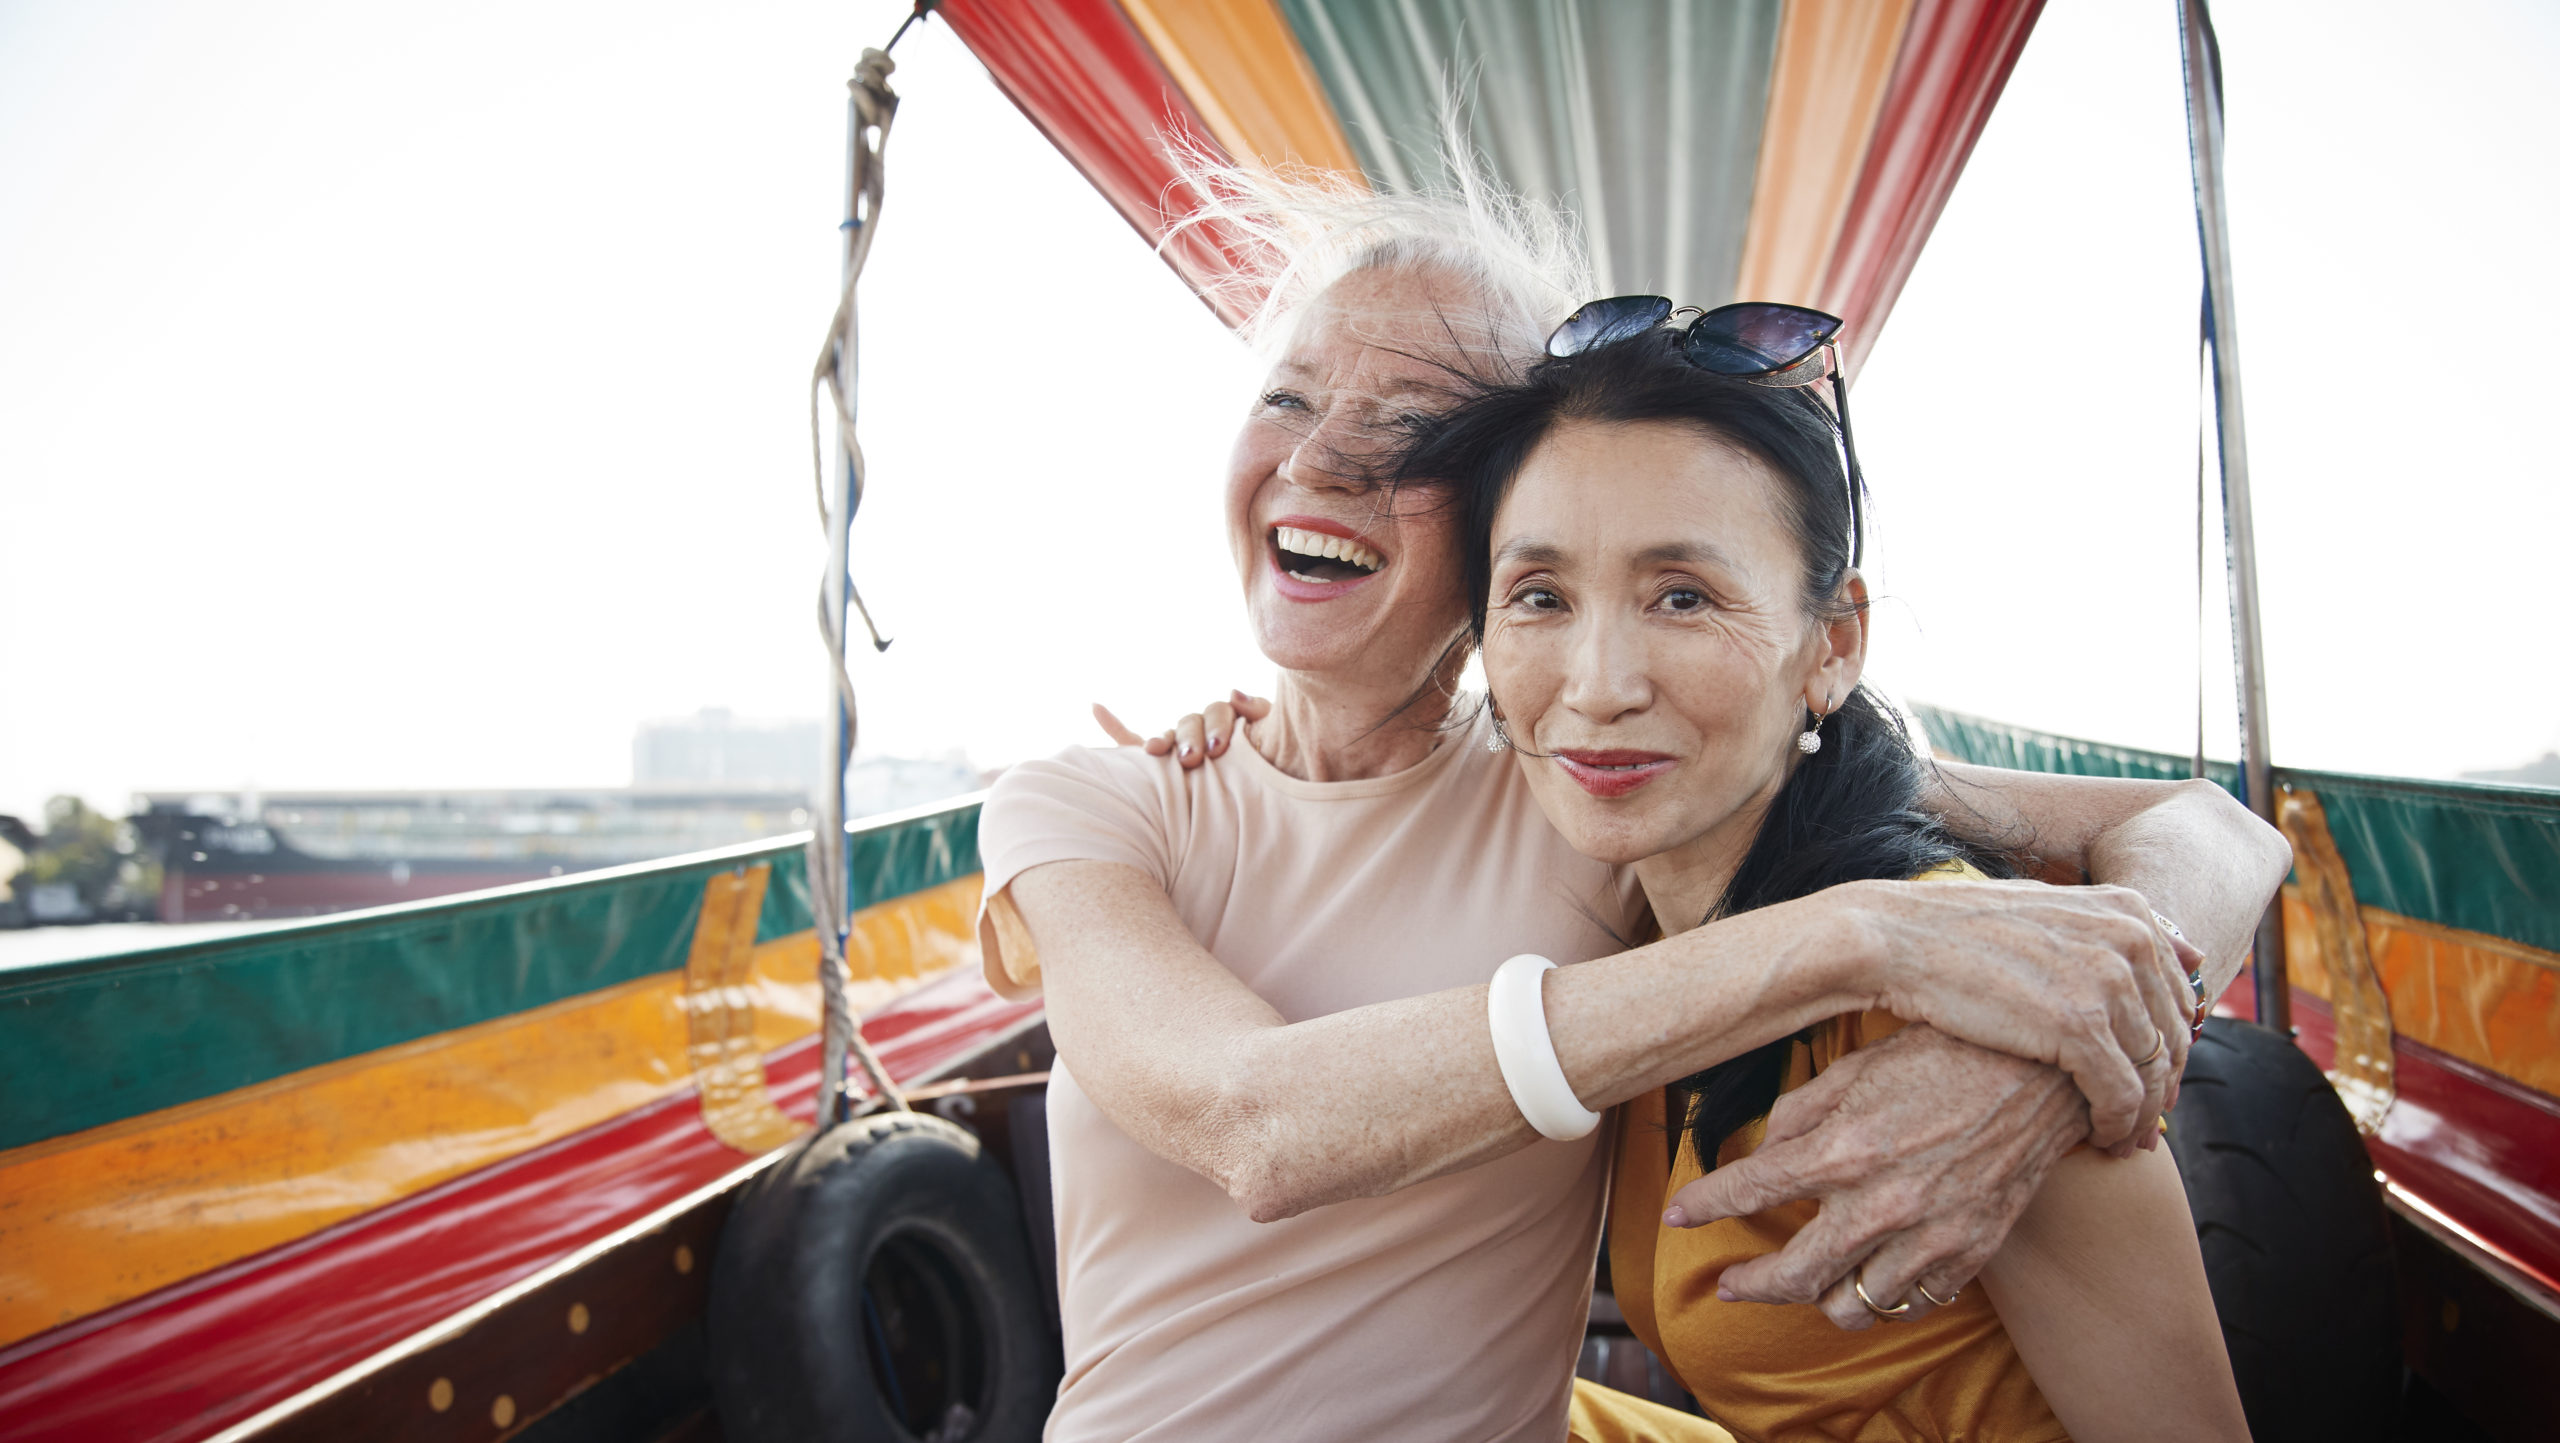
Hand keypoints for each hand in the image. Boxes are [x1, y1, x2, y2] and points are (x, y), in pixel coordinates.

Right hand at [1093, 692, 1270, 768]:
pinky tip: (1096, 708)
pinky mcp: (1157, 765)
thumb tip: (1233, 692)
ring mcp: (1178, 747)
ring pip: (1167, 736)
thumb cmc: (1272, 768)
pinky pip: (1129, 740)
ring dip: (1162, 739)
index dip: (1217, 725)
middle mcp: (1200, 731)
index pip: (1218, 712)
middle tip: (1193, 759)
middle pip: (1191, 723)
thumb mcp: (1271, 741)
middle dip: (1190, 738)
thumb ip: (1259, 713)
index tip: (1218, 747)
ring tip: (1155, 750)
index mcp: (1227, 722)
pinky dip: (1112, 725)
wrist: (1269, 802)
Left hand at [1661, 1025, 2085, 1329]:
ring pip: (1852, 1306)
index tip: (1677, 1215)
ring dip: (1817, 1300)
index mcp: (1845, 1147)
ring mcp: (1930, 1236)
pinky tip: (1870, 1277)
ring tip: (1803, 1285)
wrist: (2049, 1071)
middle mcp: (1882, 1203)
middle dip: (1750, 1286)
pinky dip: (1883, 1298)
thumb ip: (1805, 1110)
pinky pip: (1911, 1303)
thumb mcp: (1862, 1064)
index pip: (1750, 1190)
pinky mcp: (1970, 1253)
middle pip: (1793, 1275)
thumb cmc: (1949, 1053)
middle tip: (1729, 1285)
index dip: (1703, 1206)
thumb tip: (1764, 1143)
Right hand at [1823, 878, 2200, 1147]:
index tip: (2152, 1079)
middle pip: (2174, 1036)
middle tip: (2147, 1123)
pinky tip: (2099, 1140)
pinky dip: (2116, 1125)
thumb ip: (2115, 929)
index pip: (2179, 995)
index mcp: (2127, 912)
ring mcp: (2107, 983)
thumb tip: (2191, 948)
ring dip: (2143, 1115)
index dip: (2171, 1045)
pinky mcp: (2080, 1029)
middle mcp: (2129, 941)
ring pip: (2154, 1072)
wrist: (1896, 938)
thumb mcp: (2050, 910)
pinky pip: (2123, 1096)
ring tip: (2124, 1140)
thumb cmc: (1962, 932)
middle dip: (2164, 1086)